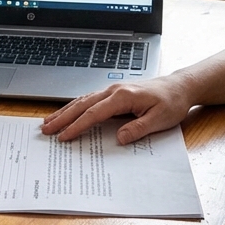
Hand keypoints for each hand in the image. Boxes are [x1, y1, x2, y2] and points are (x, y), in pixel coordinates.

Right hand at [41, 72, 197, 144]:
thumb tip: (119, 138)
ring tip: (48, 122)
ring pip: (82, 100)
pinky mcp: (114, 94)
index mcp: (123, 96)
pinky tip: (67, 113)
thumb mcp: (160, 119)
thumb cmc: (172, 102)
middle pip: (82, 104)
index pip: (94, 113)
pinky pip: (89, 99)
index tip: (64, 137)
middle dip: (62, 117)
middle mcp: (113, 91)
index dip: (78, 126)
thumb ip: (138, 129)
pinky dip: (75, 107)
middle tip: (45, 129)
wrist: (180, 87)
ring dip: (65, 111)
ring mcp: (112, 90)